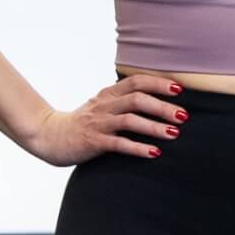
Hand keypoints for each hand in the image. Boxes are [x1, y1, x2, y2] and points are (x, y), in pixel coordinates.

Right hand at [28, 76, 186, 164]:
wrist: (51, 136)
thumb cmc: (84, 123)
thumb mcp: (103, 106)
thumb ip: (125, 102)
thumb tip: (159, 102)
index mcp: (108, 94)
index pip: (136, 81)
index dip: (158, 83)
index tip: (179, 89)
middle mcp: (104, 105)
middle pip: (137, 99)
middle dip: (162, 107)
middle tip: (184, 116)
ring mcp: (98, 123)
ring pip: (130, 120)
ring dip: (154, 127)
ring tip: (174, 134)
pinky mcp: (93, 142)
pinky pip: (118, 144)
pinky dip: (138, 148)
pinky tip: (154, 153)